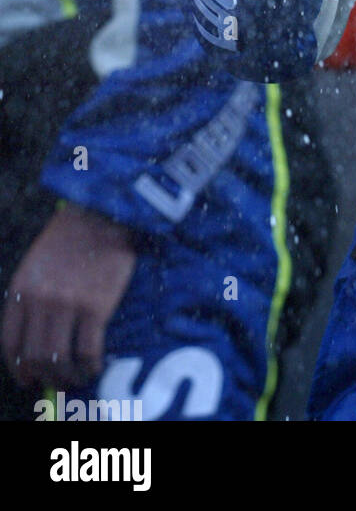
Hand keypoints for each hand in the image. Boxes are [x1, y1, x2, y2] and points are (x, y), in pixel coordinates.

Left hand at [2, 205, 136, 389]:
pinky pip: (88, 351)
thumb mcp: (37, 262)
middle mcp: (40, 301)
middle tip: (56, 383)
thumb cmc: (72, 236)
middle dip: (44, 377)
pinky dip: (90, 366)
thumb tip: (37, 336)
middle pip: (34, 357)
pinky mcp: (96, 307)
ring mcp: (67, 305)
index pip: (10, 343)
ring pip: (59, 359)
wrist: (105, 213)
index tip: (28, 377)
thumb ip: (32, 295)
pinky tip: (95, 366)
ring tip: (77, 378)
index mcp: (22, 289)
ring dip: (67, 377)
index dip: (18, 367)